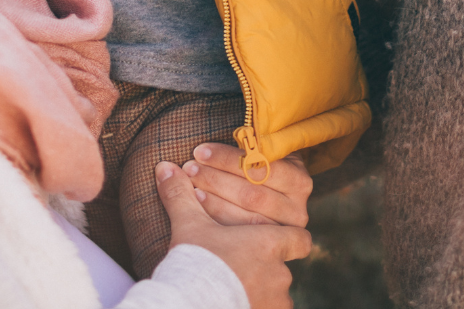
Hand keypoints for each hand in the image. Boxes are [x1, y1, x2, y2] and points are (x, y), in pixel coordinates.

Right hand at [156, 160, 308, 308]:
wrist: (190, 302)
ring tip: (239, 283)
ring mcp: (275, 300)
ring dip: (263, 287)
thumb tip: (164, 167)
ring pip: (278, 293)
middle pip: (285, 266)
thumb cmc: (194, 261)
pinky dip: (256, 303)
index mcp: (269, 243)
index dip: (289, 238)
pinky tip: (238, 300)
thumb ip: (181, 195)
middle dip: (266, 265)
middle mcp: (280, 272)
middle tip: (245, 264)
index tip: (272, 240)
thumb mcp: (188, 225)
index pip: (300, 239)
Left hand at [183, 144, 310, 227]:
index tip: (200, 151)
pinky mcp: (269, 248)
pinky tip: (196, 205)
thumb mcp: (262, 157)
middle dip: (216, 178)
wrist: (273, 204)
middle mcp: (297, 209)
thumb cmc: (259, 172)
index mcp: (298, 180)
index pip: (261, 167)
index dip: (228, 158)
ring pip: (245, 216)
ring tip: (188, 185)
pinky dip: (215, 217)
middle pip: (252, 194)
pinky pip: (239, 234)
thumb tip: (207, 144)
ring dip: (213, 198)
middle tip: (189, 167)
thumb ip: (248, 149)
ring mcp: (284, 233)